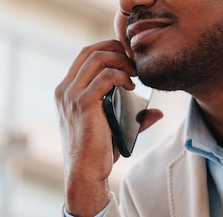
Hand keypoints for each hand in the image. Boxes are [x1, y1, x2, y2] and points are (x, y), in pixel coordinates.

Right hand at [55, 40, 160, 215]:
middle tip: (134, 62)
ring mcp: (71, 96)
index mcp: (66, 90)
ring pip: (97, 59)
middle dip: (116, 49)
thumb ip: (132, 115)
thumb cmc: (97, 151)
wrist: (85, 174)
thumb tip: (157, 112)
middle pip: (90, 51)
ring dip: (120, 61)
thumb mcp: (112, 126)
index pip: (85, 55)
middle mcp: (65, 90)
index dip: (108, 48)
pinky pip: (105, 77)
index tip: (128, 57)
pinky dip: (121, 76)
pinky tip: (131, 87)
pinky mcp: (83, 104)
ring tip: (134, 74)